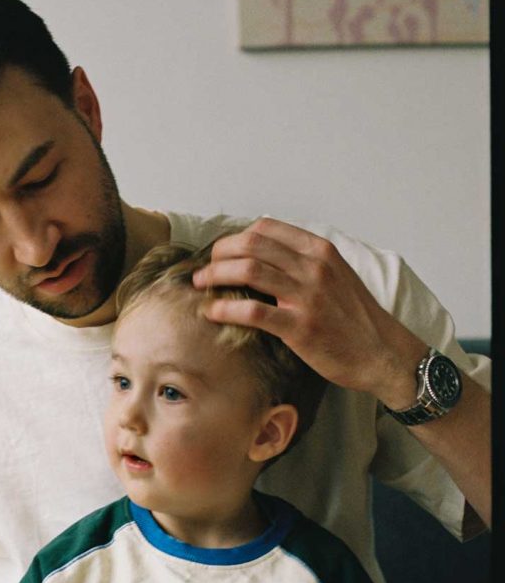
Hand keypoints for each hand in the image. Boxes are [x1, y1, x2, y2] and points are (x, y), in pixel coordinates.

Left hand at [192, 218, 425, 403]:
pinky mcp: (300, 327)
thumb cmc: (356, 319)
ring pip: (249, 271)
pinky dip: (226, 309)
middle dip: (219, 253)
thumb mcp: (336, 277)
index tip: (222, 252)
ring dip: (216, 275)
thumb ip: (305, 263)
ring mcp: (307, 296)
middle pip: (252, 245)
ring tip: (200, 284)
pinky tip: (212, 312)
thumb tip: (266, 256)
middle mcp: (314, 267)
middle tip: (204, 268)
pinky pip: (254, 311)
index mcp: (321, 251)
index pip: (267, 229)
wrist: (382, 354)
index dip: (236, 237)